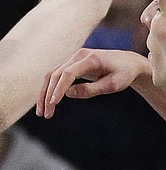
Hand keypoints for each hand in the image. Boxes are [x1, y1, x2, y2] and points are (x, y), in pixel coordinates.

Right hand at [37, 47, 151, 117]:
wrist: (128, 62)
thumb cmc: (123, 74)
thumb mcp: (113, 85)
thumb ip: (91, 89)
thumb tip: (67, 94)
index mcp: (90, 58)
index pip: (68, 73)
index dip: (59, 88)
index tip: (53, 104)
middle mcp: (78, 55)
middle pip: (55, 75)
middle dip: (47, 95)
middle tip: (45, 114)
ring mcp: (72, 58)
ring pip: (52, 75)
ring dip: (45, 93)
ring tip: (42, 112)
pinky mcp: (71, 64)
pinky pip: (56, 76)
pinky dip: (50, 89)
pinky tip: (47, 102)